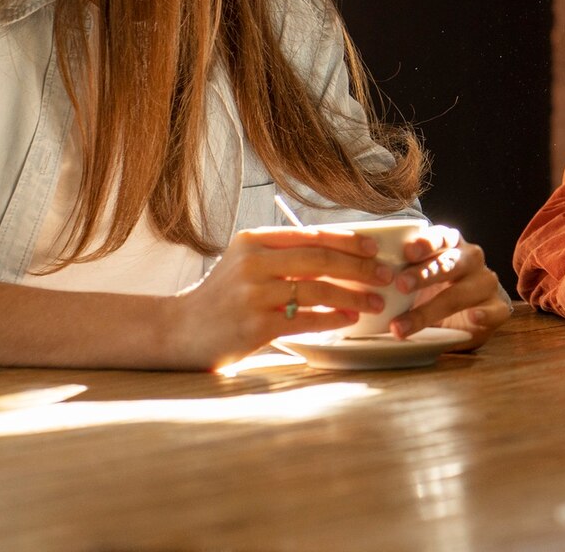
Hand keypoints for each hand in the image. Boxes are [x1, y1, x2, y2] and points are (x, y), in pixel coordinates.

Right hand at [168, 226, 392, 368]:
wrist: (179, 330)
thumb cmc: (222, 296)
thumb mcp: (246, 262)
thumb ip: (283, 255)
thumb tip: (341, 254)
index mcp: (253, 240)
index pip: (311, 234)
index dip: (347, 240)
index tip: (374, 248)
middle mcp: (252, 262)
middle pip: (319, 259)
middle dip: (359, 267)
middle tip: (386, 274)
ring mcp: (252, 294)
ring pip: (316, 289)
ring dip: (352, 295)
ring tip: (375, 301)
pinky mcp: (255, 326)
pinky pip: (305, 319)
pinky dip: (333, 318)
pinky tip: (350, 318)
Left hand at [390, 226, 511, 347]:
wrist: (467, 314)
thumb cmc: (434, 289)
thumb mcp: (416, 276)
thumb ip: (397, 273)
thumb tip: (357, 281)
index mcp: (451, 244)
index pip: (440, 237)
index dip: (425, 243)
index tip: (406, 252)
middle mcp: (471, 259)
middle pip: (449, 263)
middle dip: (424, 274)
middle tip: (401, 285)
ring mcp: (486, 283)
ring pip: (463, 292)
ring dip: (434, 307)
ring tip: (405, 324)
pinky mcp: (498, 308)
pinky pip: (495, 310)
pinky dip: (484, 315)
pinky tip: (474, 318)